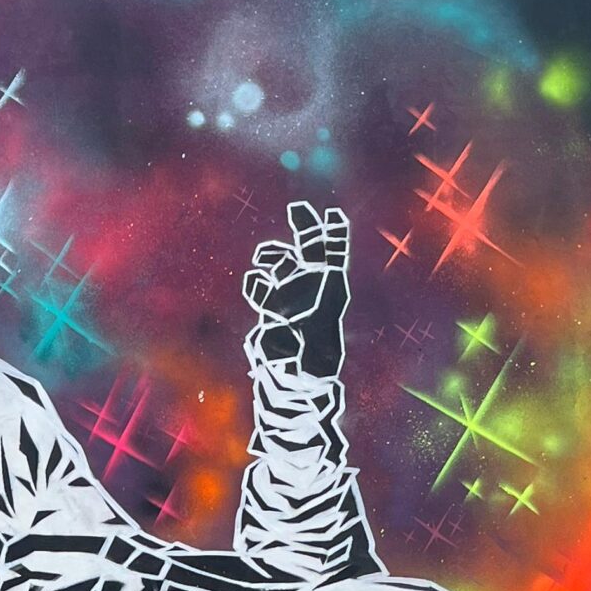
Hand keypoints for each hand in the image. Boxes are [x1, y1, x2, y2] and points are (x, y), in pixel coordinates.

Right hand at [242, 201, 350, 381]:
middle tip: (298, 208)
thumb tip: (281, 335)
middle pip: (309, 247)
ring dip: (271, 255)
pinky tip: (255, 290)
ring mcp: (290, 295)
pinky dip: (255, 285)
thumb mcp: (313, 348)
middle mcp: (310, 287)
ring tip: (262, 260)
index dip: (335, 232)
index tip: (332, 214)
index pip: (334, 252)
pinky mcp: (272, 308)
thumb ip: (308, 324)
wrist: (297, 382)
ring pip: (281, 263)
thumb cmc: (314, 365)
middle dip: (305, 226)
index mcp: (329, 288)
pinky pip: (260, 286)